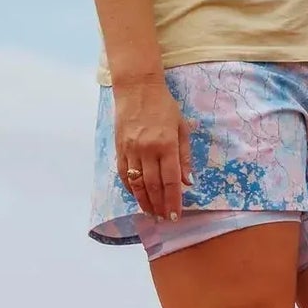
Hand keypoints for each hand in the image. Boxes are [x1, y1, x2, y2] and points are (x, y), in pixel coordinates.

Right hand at [114, 75, 193, 220]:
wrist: (137, 88)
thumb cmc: (164, 106)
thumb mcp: (182, 127)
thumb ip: (185, 156)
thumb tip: (188, 182)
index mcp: (166, 144)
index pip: (171, 180)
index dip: (173, 200)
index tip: (176, 215)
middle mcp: (147, 150)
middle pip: (153, 186)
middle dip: (159, 206)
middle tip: (164, 219)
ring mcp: (131, 150)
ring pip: (137, 183)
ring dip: (144, 202)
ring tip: (151, 213)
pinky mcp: (120, 148)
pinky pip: (124, 174)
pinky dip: (130, 188)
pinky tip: (137, 196)